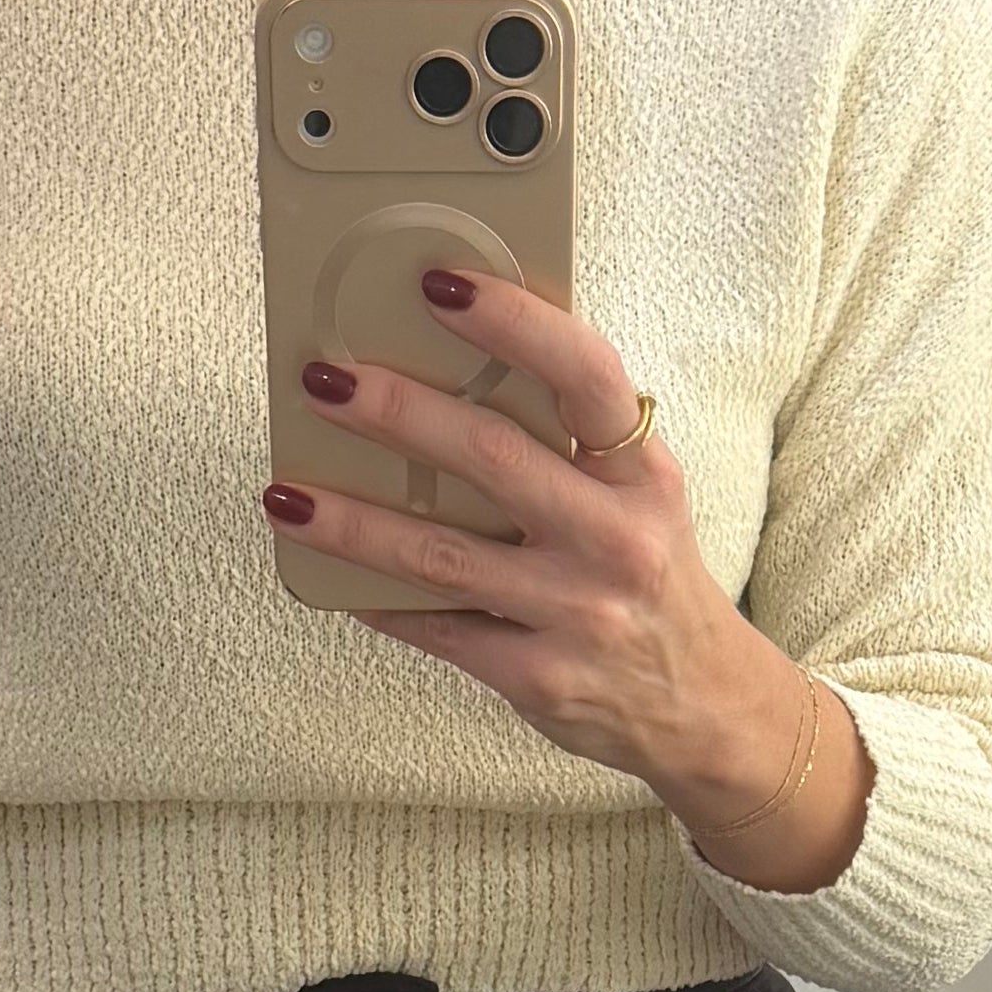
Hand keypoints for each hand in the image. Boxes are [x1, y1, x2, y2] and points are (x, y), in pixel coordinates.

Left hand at [273, 272, 871, 890]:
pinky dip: (377, 601)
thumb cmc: (650, 577)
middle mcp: (615, 538)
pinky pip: (438, 631)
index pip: (584, 375)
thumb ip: (569, 441)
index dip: (513, 322)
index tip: (439, 284)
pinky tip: (328, 577)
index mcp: (641, 473)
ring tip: (286, 493)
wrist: (705, 707)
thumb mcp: (639, 497)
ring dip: (353, 522)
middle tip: (325, 379)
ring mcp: (576, 612)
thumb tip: (448, 367)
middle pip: (492, 458)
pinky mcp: (538, 678)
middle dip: (398, 412)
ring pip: (442, 557)